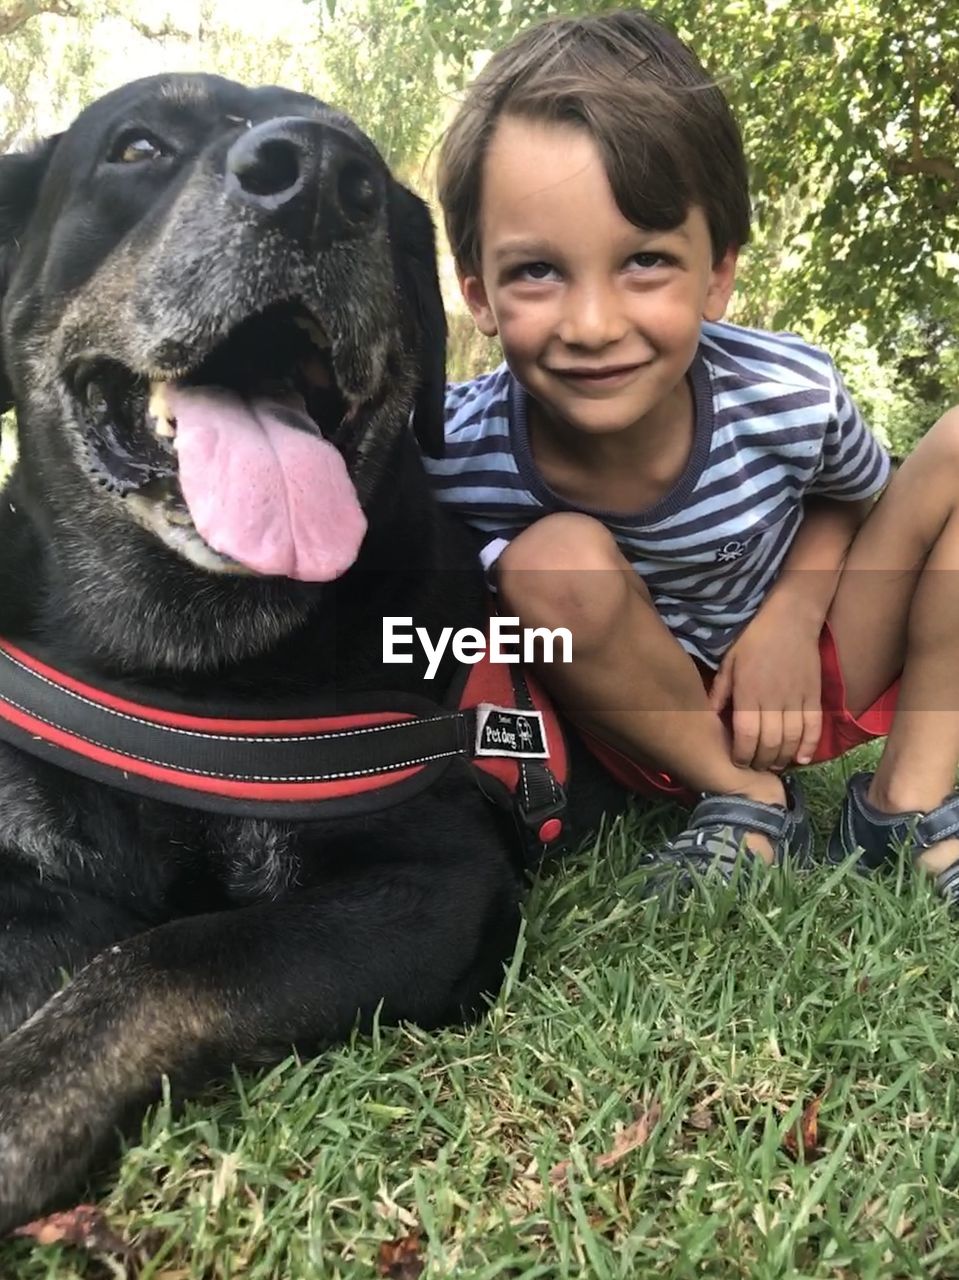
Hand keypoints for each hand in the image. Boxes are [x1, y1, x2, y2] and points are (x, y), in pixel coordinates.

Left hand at [708, 605, 822, 771]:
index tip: (737, 762)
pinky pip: (813, 726)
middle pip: (769, 742)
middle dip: (761, 762)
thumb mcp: (729, 662)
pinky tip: (800, 759)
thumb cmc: (754, 639)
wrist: (790, 619)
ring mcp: (796, 698)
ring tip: (774, 765)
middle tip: (755, 768)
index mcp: (749, 692)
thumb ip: (720, 691)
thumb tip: (706, 715)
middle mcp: (773, 699)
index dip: (742, 754)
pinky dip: (809, 746)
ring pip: (791, 739)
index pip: (746, 734)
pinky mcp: (814, 695)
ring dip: (782, 758)